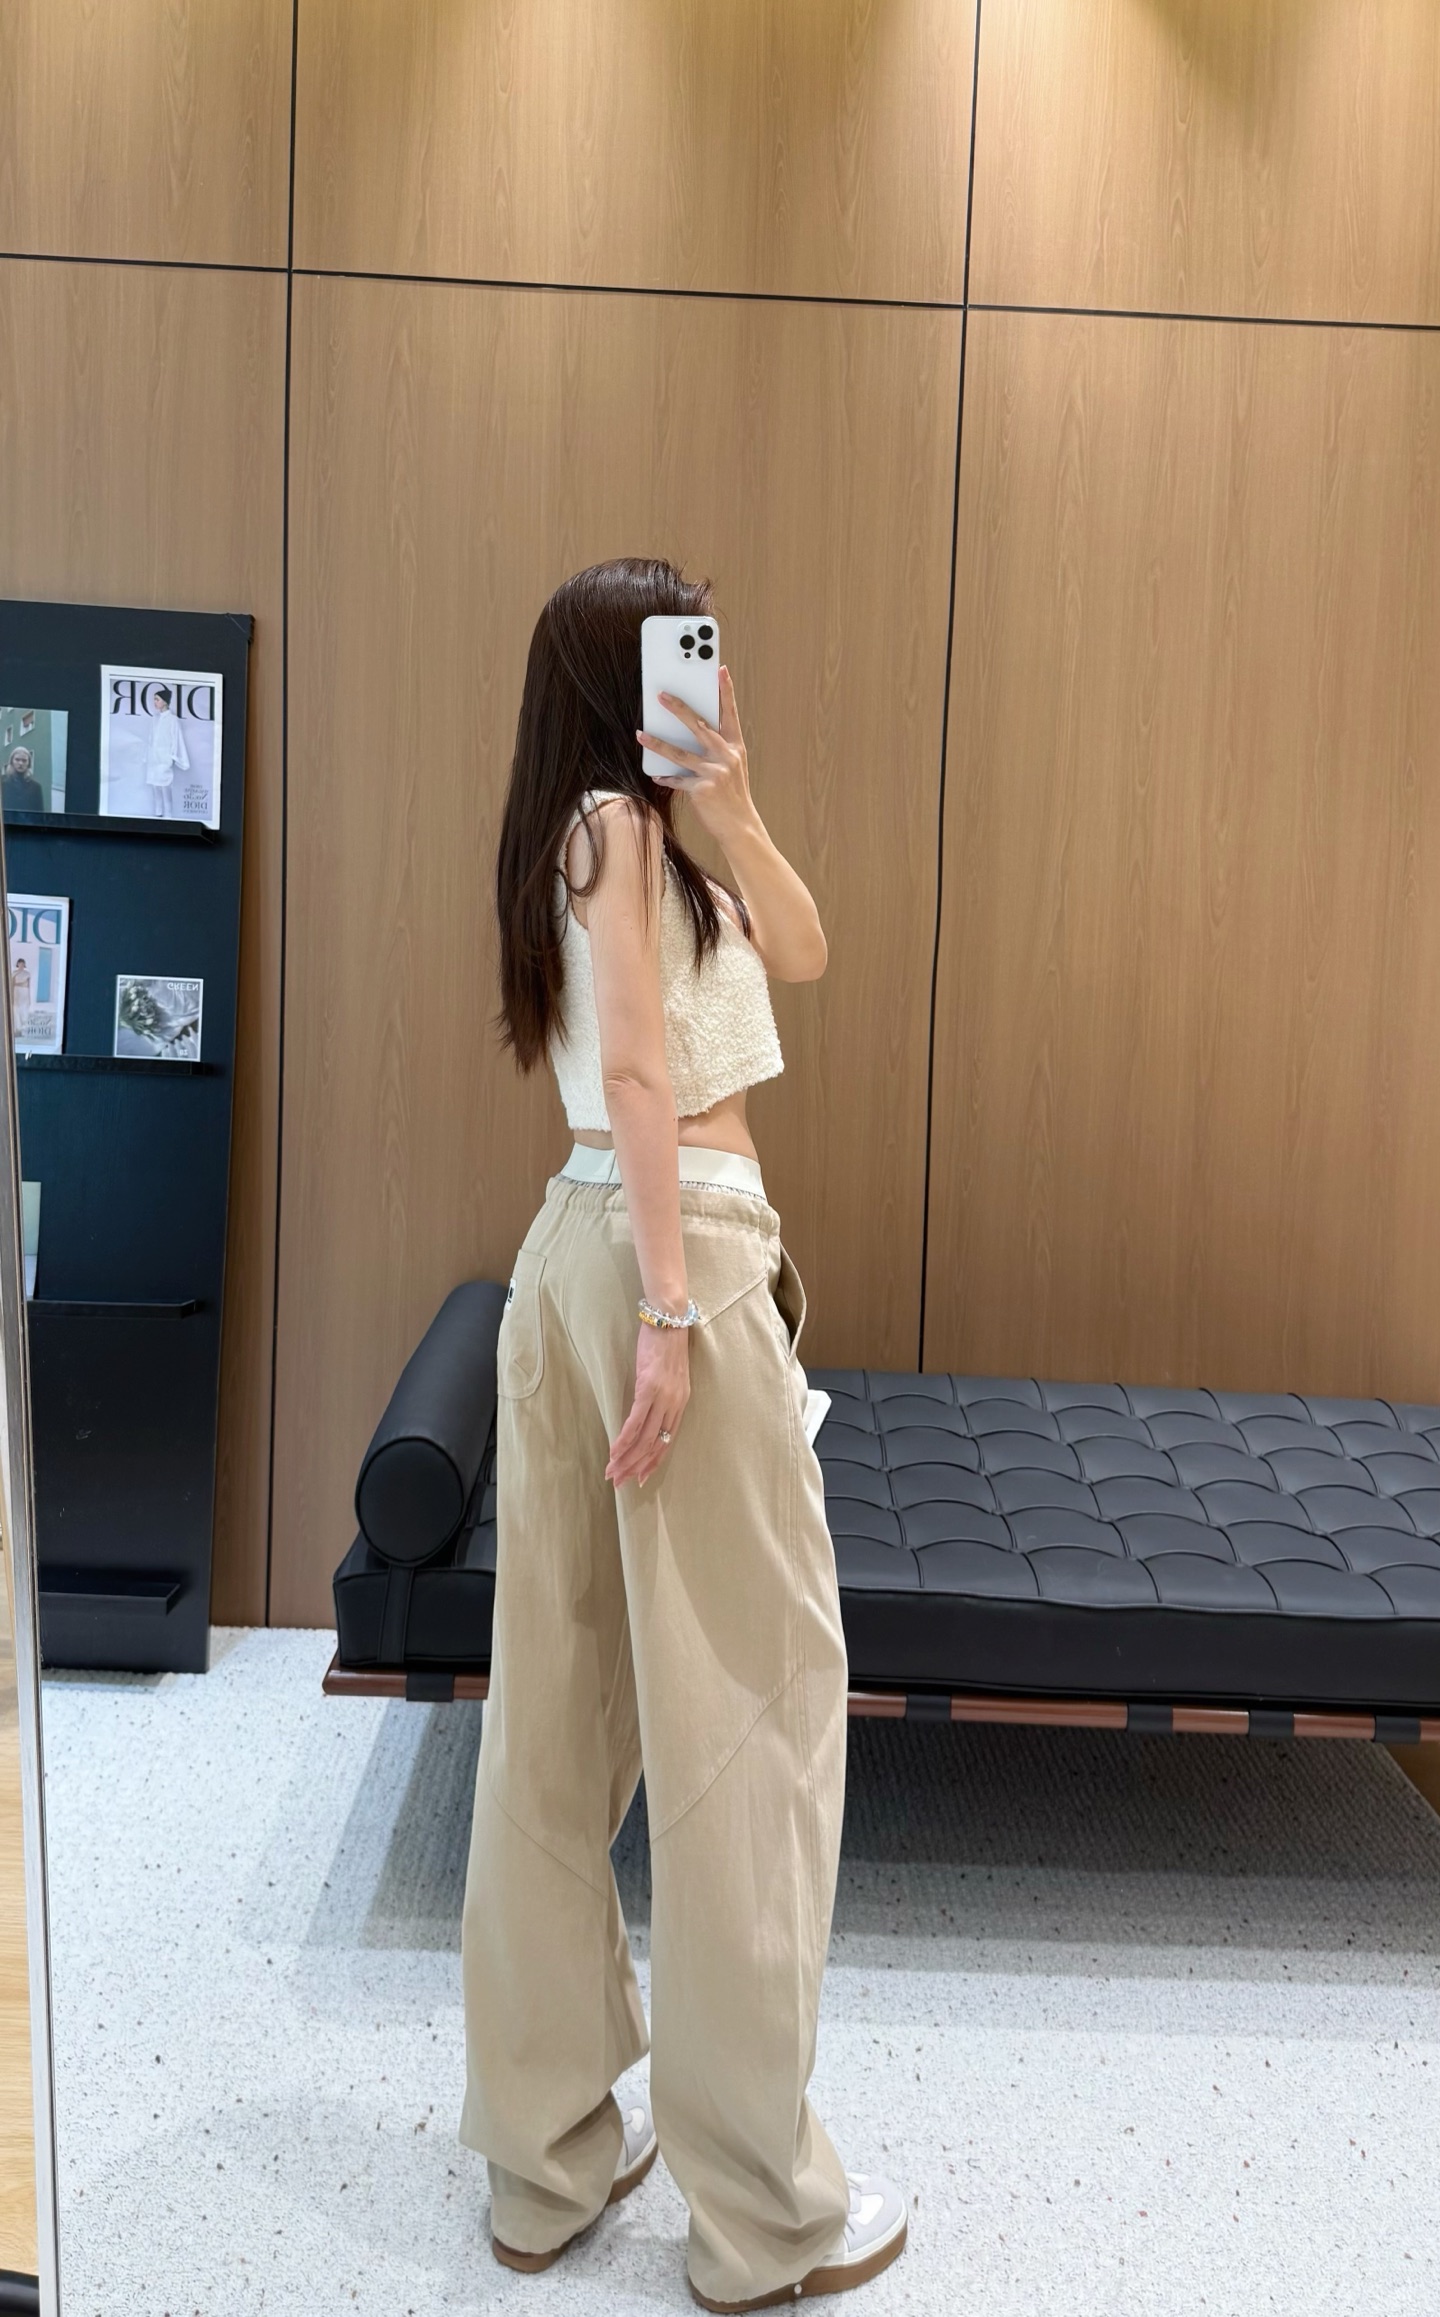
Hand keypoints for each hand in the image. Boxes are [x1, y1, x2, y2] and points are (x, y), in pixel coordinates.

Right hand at [605, 1321, 690, 1487]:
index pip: (667, 1442)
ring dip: (626, 1459)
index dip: (653, 1462)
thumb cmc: (666, 1343)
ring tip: (612, 1473)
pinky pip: (635, 1422)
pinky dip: (624, 1440)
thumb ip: (662, 1395)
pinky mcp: (649, 1389)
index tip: (641, 1478)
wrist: (668, 1319)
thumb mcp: (669, 1375)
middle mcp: (674, 1405)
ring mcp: (662, 1398)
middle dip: (636, 1468)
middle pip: (655, 1446)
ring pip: (644, 1439)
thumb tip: (647, 1410)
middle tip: (620, 1482)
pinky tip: (614, 1452)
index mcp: (681, 1403)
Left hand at [636, 666, 756, 846]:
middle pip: (699, 726)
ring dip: (658, 743)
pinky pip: (677, 779)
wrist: (740, 827)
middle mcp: (726, 756)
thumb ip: (717, 749)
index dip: (726, 691)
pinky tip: (655, 773)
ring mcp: (714, 772)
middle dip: (679, 708)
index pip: (730, 713)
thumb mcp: (733, 767)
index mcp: (735, 747)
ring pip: (680, 753)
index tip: (720, 669)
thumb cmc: (734, 795)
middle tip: (661, 695)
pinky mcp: (701, 789)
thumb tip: (692, 730)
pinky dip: (665, 777)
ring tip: (641, 734)